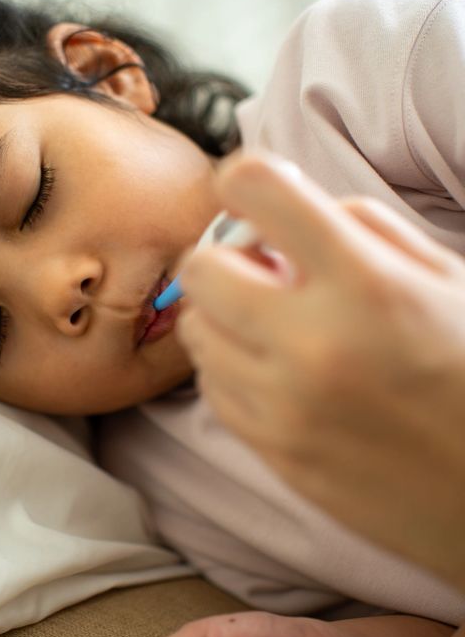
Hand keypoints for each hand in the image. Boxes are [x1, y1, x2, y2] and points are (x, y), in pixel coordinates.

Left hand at [175, 152, 464, 589]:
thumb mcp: (450, 280)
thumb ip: (368, 230)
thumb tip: (289, 211)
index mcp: (369, 285)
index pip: (256, 188)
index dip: (247, 180)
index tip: (260, 197)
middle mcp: (316, 344)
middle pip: (201, 269)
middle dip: (227, 258)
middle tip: (267, 271)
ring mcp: (288, 408)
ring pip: (196, 332)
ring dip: (225, 316)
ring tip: (276, 327)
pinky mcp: (278, 457)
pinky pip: (213, 391)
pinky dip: (232, 369)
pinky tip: (277, 372)